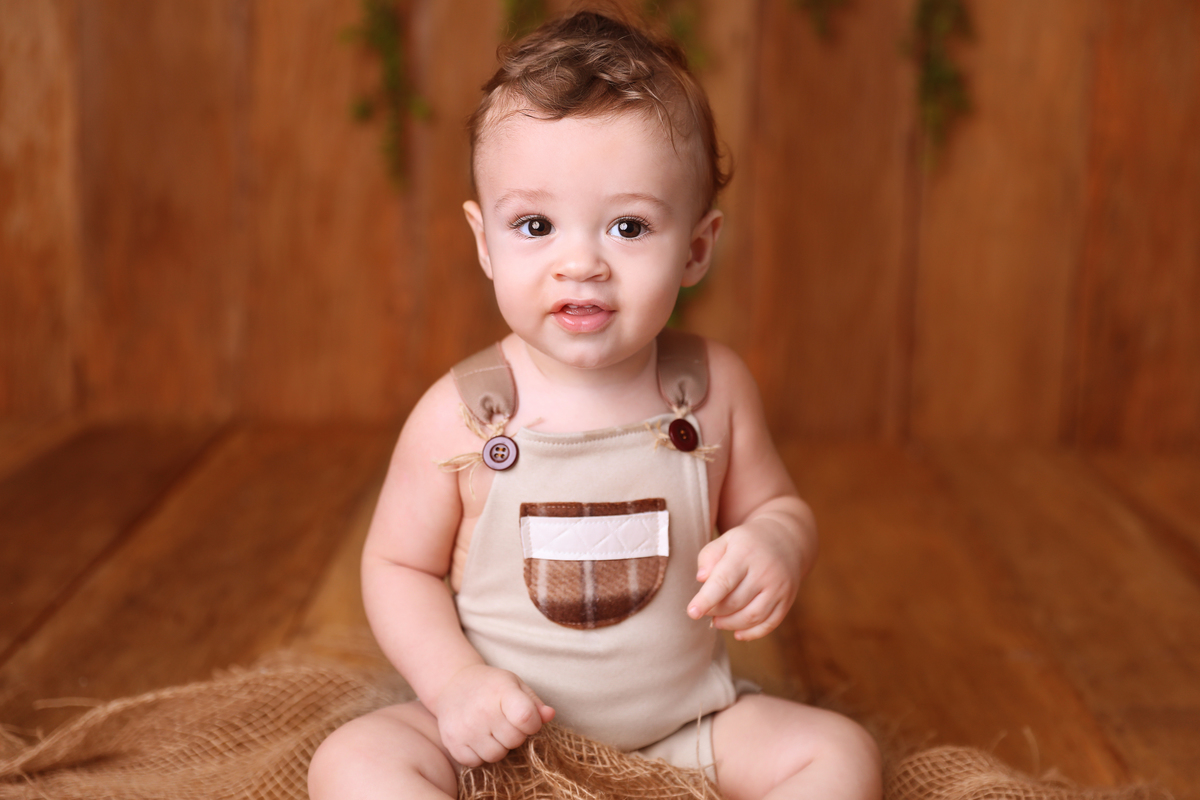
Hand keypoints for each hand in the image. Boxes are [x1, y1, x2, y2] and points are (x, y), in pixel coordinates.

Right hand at [434, 663, 555, 766]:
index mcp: (501, 692)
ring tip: (490, 729)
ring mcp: (465, 728)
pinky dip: (479, 754)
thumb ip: (534, 703)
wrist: (453, 683)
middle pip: (514, 740)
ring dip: (498, 746)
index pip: (526, 718)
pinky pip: (476, 762)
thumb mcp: (515, 685)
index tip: (527, 719)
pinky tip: (477, 736)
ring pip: (496, 755)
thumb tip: (550, 715)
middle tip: (504, 721)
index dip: (532, 723)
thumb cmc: (491, 686)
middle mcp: (482, 711)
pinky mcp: (452, 743)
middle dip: (515, 734)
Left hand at [686, 517, 803, 640]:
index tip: (692, 612)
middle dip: (715, 611)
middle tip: (705, 610)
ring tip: (717, 621)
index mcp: (745, 553)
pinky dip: (751, 633)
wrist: (786, 539)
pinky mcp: (787, 600)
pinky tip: (737, 632)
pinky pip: (769, 624)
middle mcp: (765, 571)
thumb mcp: (726, 540)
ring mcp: (779, 587)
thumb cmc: (747, 543)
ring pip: (752, 617)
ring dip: (730, 624)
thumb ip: (709, 556)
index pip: (723, 581)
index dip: (706, 599)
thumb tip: (701, 579)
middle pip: (735, 602)